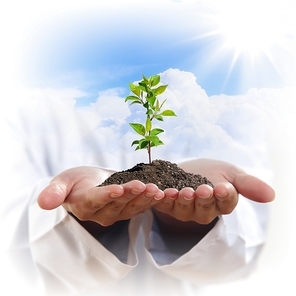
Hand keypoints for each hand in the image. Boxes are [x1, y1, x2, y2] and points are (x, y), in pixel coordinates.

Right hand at [38, 166, 163, 225]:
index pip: (95, 201)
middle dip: (131, 195)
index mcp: (84, 205)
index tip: (118, 188)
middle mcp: (101, 214)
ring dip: (144, 198)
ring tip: (156, 189)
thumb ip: (54, 192)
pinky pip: (140, 206)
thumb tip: (43, 203)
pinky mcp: (128, 210)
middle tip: (144, 185)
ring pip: (131, 207)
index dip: (106, 196)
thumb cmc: (74, 181)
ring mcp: (116, 213)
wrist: (89, 183)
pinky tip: (161, 193)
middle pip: (117, 205)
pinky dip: (150, 199)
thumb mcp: (62, 182)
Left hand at [153, 158, 274, 223]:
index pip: (226, 203)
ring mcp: (184, 210)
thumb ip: (247, 184)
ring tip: (182, 191)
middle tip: (204, 189)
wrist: (186, 170)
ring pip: (184, 209)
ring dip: (183, 200)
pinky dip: (162, 199)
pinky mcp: (167, 205)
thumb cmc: (211, 172)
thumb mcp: (230, 173)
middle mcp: (203, 211)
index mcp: (221, 203)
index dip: (225, 196)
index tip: (224, 188)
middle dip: (204, 199)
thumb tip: (271, 195)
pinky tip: (161, 191)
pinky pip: (164, 205)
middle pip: (205, 208)